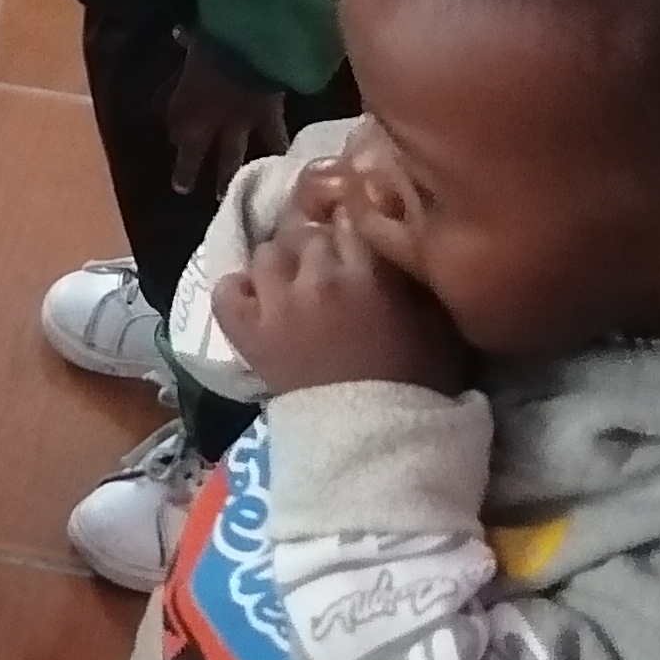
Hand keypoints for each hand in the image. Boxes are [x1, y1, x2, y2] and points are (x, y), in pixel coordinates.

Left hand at [160, 31, 292, 196]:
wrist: (251, 44)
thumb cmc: (217, 37)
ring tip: (225, 197)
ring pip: (229, 158)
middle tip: (182, 189)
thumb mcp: (196, 37)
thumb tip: (179, 33)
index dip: (173, 130)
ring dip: (226, 177)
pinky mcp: (266, 121)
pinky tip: (284, 165)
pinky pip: (273, 140)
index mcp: (184, 99)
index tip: (174, 137)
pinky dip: (279, 150)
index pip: (172, 122)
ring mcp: (236, 124)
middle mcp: (205, 120)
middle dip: (186, 171)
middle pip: (191, 152)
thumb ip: (188, 41)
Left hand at [214, 184, 475, 398]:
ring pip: (267, 253)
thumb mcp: (433, 322)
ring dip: (281, 266)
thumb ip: (412, 278)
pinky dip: (237, 291)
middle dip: (318, 249)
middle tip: (329, 272)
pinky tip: (256, 301)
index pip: (349, 220)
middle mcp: (318, 277)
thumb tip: (397, 243)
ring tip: (294, 286)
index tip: (357, 245)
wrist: (373, 439)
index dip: (352, 231)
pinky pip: (226, 290)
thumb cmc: (413, 382)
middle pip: (307, 235)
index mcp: (367, 271)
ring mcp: (277, 304)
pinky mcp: (248, 333)